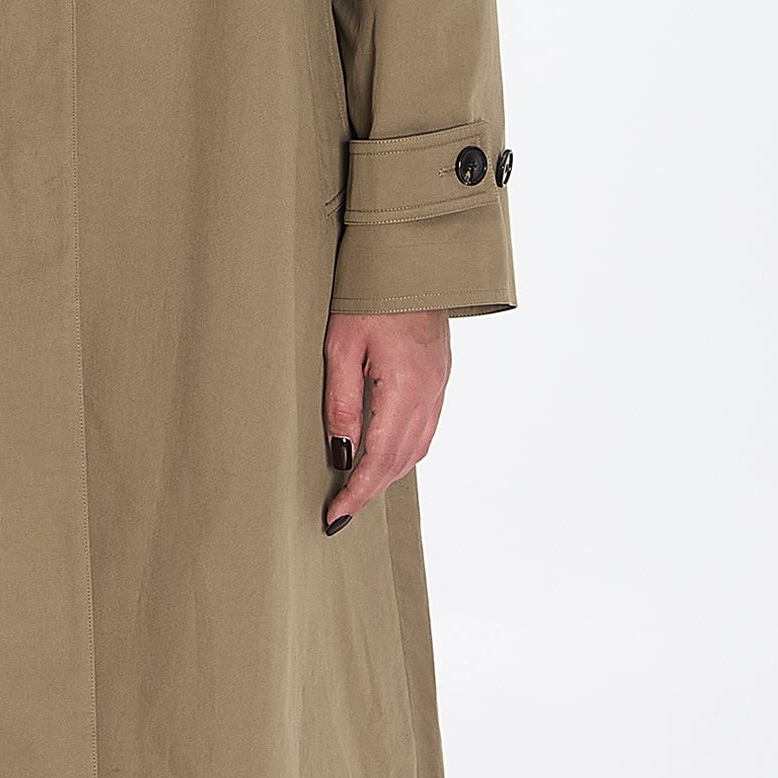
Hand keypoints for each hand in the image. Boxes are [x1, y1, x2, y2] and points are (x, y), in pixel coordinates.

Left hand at [322, 310, 450, 532]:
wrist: (410, 262)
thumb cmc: (369, 297)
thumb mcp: (341, 347)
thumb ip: (341, 403)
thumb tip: (342, 452)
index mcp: (405, 386)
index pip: (380, 457)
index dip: (358, 492)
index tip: (336, 515)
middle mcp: (429, 392)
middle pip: (402, 460)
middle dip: (371, 490)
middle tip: (341, 511)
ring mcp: (439, 386)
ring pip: (417, 448)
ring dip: (389, 474)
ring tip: (359, 489)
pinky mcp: (440, 378)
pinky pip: (426, 429)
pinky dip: (404, 451)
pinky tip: (384, 455)